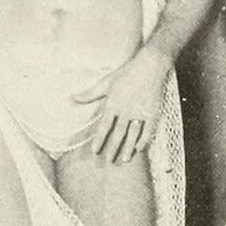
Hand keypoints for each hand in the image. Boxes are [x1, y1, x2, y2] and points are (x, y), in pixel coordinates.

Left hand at [86, 44, 171, 163]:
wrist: (150, 65)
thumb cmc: (127, 72)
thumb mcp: (106, 82)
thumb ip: (90, 94)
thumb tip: (72, 98)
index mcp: (113, 103)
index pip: (104, 126)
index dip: (99, 139)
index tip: (95, 151)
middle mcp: (126, 110)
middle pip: (118, 134)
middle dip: (113, 148)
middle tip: (108, 160)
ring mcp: (140, 112)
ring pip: (133, 135)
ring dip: (128, 149)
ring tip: (124, 160)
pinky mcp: (153, 112)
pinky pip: (148, 130)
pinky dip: (143, 140)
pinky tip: (139, 148)